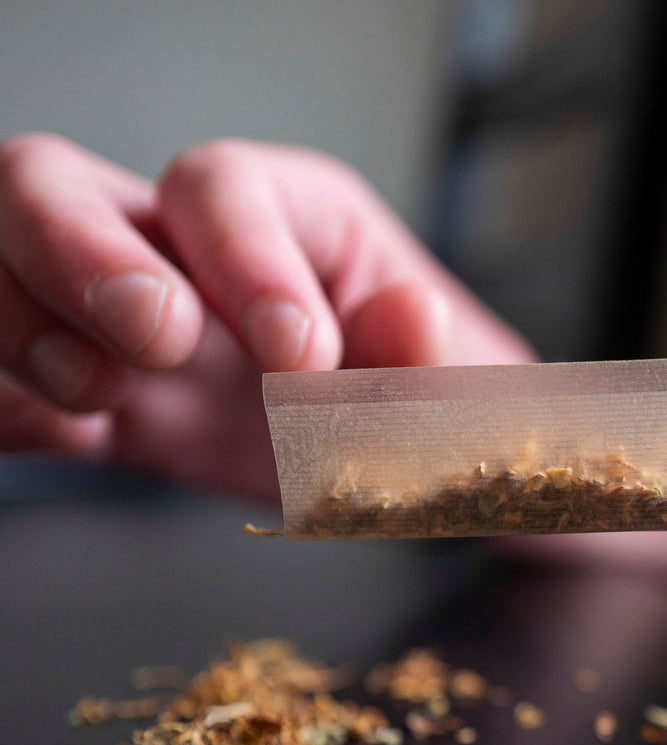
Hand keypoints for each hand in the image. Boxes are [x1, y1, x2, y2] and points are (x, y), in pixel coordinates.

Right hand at [0, 134, 532, 500]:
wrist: (390, 461)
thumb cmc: (422, 395)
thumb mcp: (445, 385)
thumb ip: (424, 358)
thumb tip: (414, 316)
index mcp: (279, 214)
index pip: (221, 186)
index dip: (245, 259)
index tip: (299, 356)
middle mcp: (173, 245)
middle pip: (54, 184)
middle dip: (82, 253)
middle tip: (160, 341)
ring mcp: (105, 315)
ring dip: (19, 324)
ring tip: (100, 396)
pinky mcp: (73, 397)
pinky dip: (2, 404)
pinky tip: (48, 434)